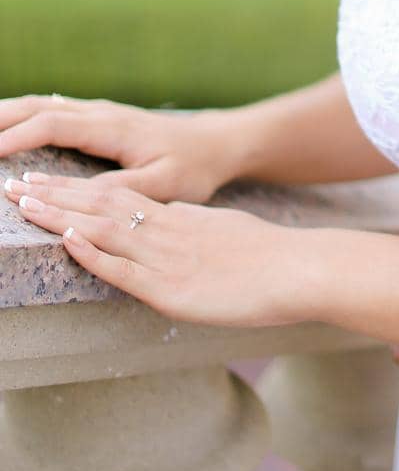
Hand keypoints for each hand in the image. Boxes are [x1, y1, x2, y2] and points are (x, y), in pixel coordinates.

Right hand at [0, 93, 239, 203]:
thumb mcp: (164, 184)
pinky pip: (50, 111)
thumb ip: (122, 192)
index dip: (16, 137)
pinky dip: (21, 116)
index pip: (52, 124)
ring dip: (6, 114)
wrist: (215, 143)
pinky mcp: (97, 119)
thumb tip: (79, 202)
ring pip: (40, 104)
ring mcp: (97, 112)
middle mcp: (100, 113)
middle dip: (0, 118)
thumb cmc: (193, 166)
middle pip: (37, 106)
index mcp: (111, 127)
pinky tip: (6, 126)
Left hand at [6, 174, 312, 326]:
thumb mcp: (225, 229)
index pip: (117, 195)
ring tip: (24, 204)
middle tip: (15, 185)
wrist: (298, 268)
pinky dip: (92, 253)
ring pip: (103, 230)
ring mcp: (166, 259)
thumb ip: (195, 227)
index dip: (76, 187)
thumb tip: (177, 224)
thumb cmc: (271, 256)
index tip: (44, 180)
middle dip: (54, 195)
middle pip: (100, 206)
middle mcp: (166, 231)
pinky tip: (67, 239)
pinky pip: (124, 270)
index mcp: (179, 218)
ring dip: (59, 216)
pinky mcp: (171, 290)